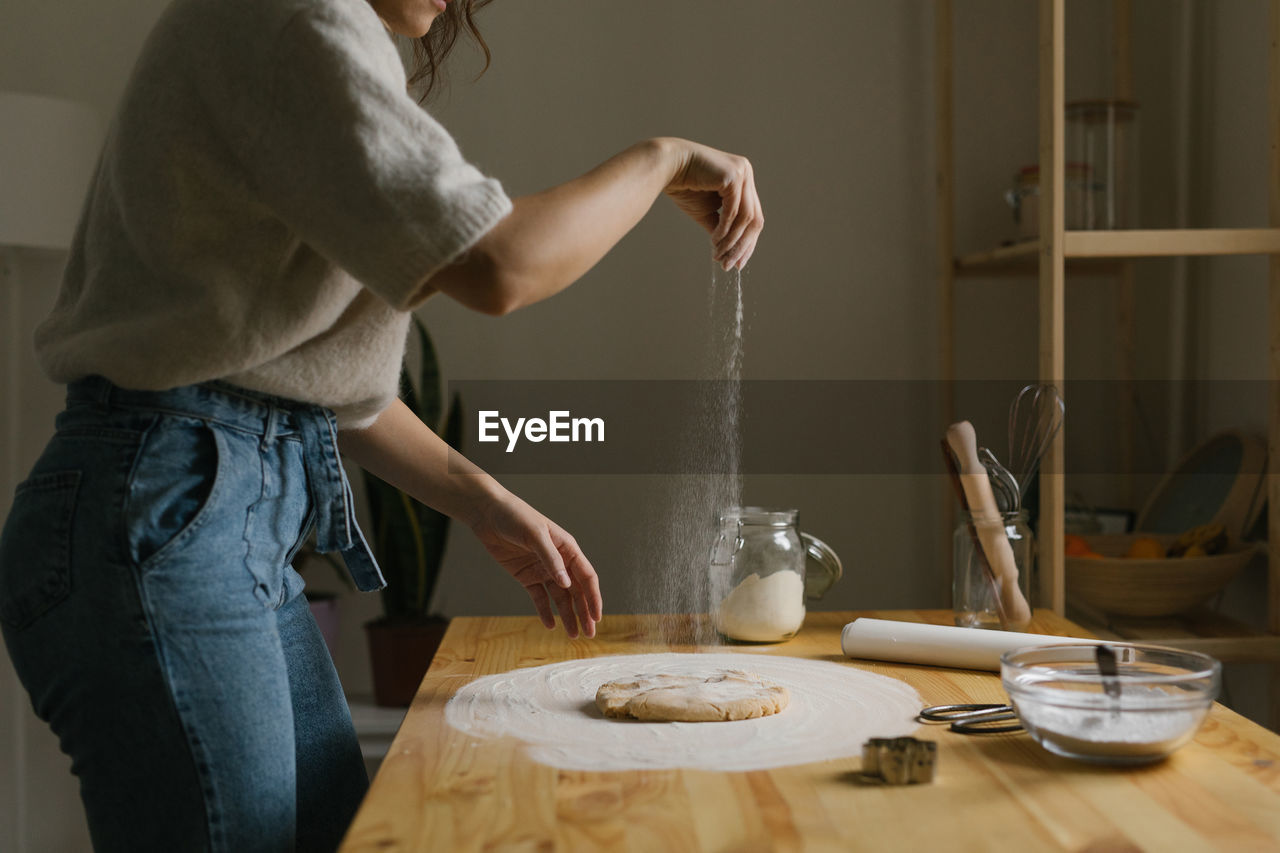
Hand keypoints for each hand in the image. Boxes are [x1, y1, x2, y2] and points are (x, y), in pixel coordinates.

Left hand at [469, 490, 602, 638]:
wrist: (488, 513)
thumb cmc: (516, 516)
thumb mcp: (535, 534)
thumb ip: (551, 559)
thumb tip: (566, 583)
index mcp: (567, 548)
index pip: (586, 576)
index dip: (594, 597)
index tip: (597, 617)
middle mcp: (559, 561)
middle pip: (576, 591)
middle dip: (584, 612)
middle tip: (590, 634)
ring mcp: (543, 570)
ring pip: (560, 598)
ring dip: (567, 616)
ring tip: (573, 635)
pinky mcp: (526, 576)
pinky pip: (540, 598)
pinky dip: (545, 612)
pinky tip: (550, 625)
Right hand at [662, 139, 763, 270]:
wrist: (666, 167)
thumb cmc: (684, 186)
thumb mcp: (707, 212)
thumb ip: (721, 227)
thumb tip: (729, 250)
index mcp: (743, 180)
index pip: (753, 216)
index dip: (748, 243)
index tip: (737, 263)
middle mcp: (746, 174)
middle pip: (755, 219)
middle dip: (742, 246)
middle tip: (729, 265)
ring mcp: (742, 173)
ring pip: (746, 218)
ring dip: (732, 241)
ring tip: (718, 255)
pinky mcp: (734, 176)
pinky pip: (734, 211)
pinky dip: (725, 230)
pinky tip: (715, 242)